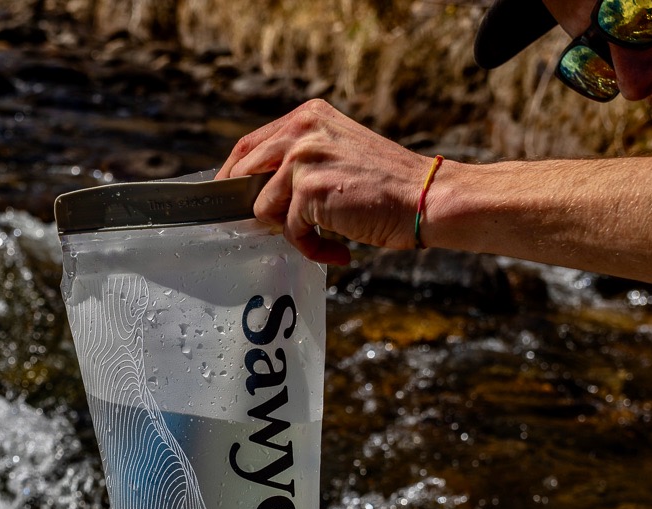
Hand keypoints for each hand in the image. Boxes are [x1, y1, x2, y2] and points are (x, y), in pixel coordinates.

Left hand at [216, 99, 433, 264]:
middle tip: (273, 228)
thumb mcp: (336, 152)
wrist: (423, 198)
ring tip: (325, 235)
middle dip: (250, 208)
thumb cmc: (385, 185)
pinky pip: (290, 232)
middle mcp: (301, 129)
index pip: (249, 145)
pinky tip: (339, 249)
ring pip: (263, 208)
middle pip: (244, 174)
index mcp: (307, 116)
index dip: (232, 176)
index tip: (228, 199)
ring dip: (292, 230)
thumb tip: (255, 192)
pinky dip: (312, 248)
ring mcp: (302, 157)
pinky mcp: (308, 189)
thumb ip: (299, 159)